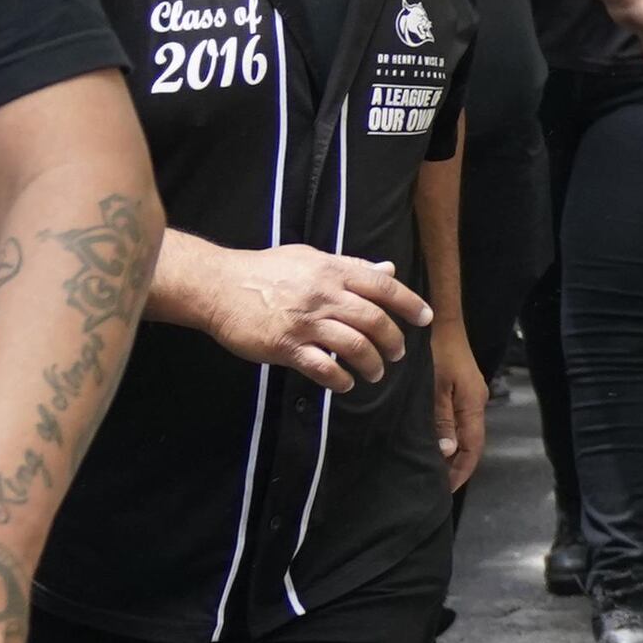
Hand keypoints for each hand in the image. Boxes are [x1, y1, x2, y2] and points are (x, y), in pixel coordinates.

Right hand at [194, 241, 432, 388]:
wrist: (217, 286)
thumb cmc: (264, 270)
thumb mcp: (310, 258)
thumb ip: (350, 266)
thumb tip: (388, 269)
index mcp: (332, 271)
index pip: (383, 287)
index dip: (409, 303)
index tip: (425, 319)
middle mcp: (323, 295)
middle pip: (375, 320)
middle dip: (393, 341)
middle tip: (397, 354)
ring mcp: (304, 321)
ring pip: (355, 346)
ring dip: (372, 364)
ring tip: (374, 373)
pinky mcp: (285, 345)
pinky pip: (322, 367)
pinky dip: (340, 380)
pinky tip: (344, 384)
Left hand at [432, 326, 486, 493]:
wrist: (439, 319)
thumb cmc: (436, 350)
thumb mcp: (434, 386)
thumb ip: (441, 419)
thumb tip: (447, 451)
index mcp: (473, 404)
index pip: (472, 448)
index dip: (460, 471)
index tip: (444, 491)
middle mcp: (474, 402)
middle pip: (469, 443)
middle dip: (454, 466)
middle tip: (433, 486)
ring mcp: (467, 395)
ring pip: (461, 432)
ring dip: (448, 452)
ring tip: (430, 469)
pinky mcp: (457, 388)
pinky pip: (454, 420)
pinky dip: (444, 436)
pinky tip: (430, 441)